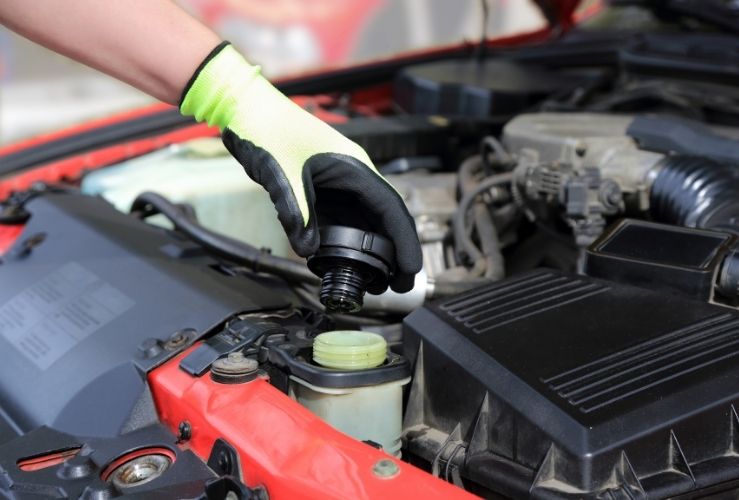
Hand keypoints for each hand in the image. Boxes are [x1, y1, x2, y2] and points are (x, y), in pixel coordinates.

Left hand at [180, 43, 421, 291]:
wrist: (246, 109)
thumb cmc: (267, 128)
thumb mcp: (280, 173)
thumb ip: (295, 212)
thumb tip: (307, 251)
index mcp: (354, 167)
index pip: (391, 208)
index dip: (404, 241)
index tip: (411, 268)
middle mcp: (353, 175)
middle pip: (384, 217)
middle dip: (395, 251)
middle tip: (399, 283)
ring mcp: (339, 182)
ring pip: (365, 220)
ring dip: (374, 248)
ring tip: (377, 278)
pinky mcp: (323, 188)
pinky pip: (342, 217)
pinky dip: (347, 239)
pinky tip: (344, 258)